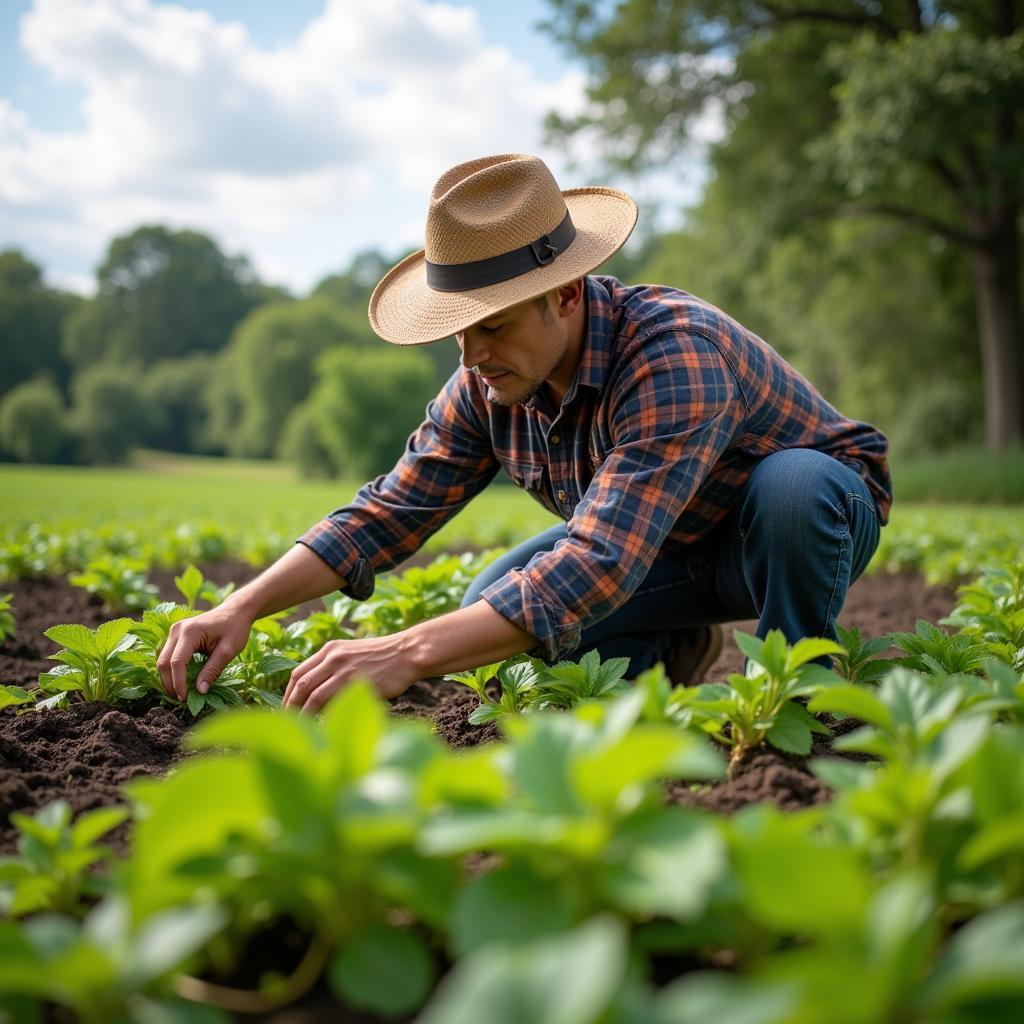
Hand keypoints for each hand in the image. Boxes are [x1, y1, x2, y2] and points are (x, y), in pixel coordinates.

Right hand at [157, 607, 252, 700]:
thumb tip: (200, 691)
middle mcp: (177, 630)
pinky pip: (167, 656)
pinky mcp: (175, 635)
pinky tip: (181, 681)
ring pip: (162, 660)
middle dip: (170, 683)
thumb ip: (213, 670)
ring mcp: (174, 631)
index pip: (177, 662)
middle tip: (181, 699)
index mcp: (190, 631)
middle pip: (163, 662)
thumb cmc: (235, 628)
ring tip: (181, 693)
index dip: (178, 683)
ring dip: (169, 678)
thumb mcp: (229, 650)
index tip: (184, 699)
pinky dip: (171, 670)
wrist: (235, 612)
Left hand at [283, 635, 418, 713]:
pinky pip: (329, 700)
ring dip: (301, 713)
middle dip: (289, 705)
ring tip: (299, 727)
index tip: (286, 708)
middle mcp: (332, 656)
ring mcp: (343, 669)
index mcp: (330, 649)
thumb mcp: (353, 654)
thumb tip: (317, 694)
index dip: (288, 693)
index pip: (299, 672)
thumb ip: (334, 668)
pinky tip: (319, 724)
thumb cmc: (384, 658)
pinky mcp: (354, 681)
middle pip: (300, 683)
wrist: (408, 653)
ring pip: (311, 694)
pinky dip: (320, 714)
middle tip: (286, 722)